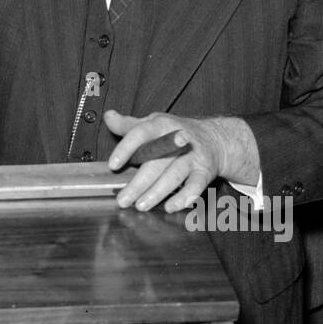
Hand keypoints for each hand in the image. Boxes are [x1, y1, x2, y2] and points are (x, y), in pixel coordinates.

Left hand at [107, 110, 256, 212]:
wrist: (215, 138)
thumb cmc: (175, 133)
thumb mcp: (153, 124)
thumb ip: (128, 125)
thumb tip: (108, 116)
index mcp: (161, 125)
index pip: (141, 134)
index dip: (126, 148)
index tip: (112, 165)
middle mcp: (177, 139)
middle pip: (156, 161)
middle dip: (139, 182)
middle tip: (123, 199)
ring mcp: (192, 156)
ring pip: (174, 175)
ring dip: (157, 192)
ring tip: (141, 205)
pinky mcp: (205, 171)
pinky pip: (195, 186)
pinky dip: (184, 197)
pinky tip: (171, 207)